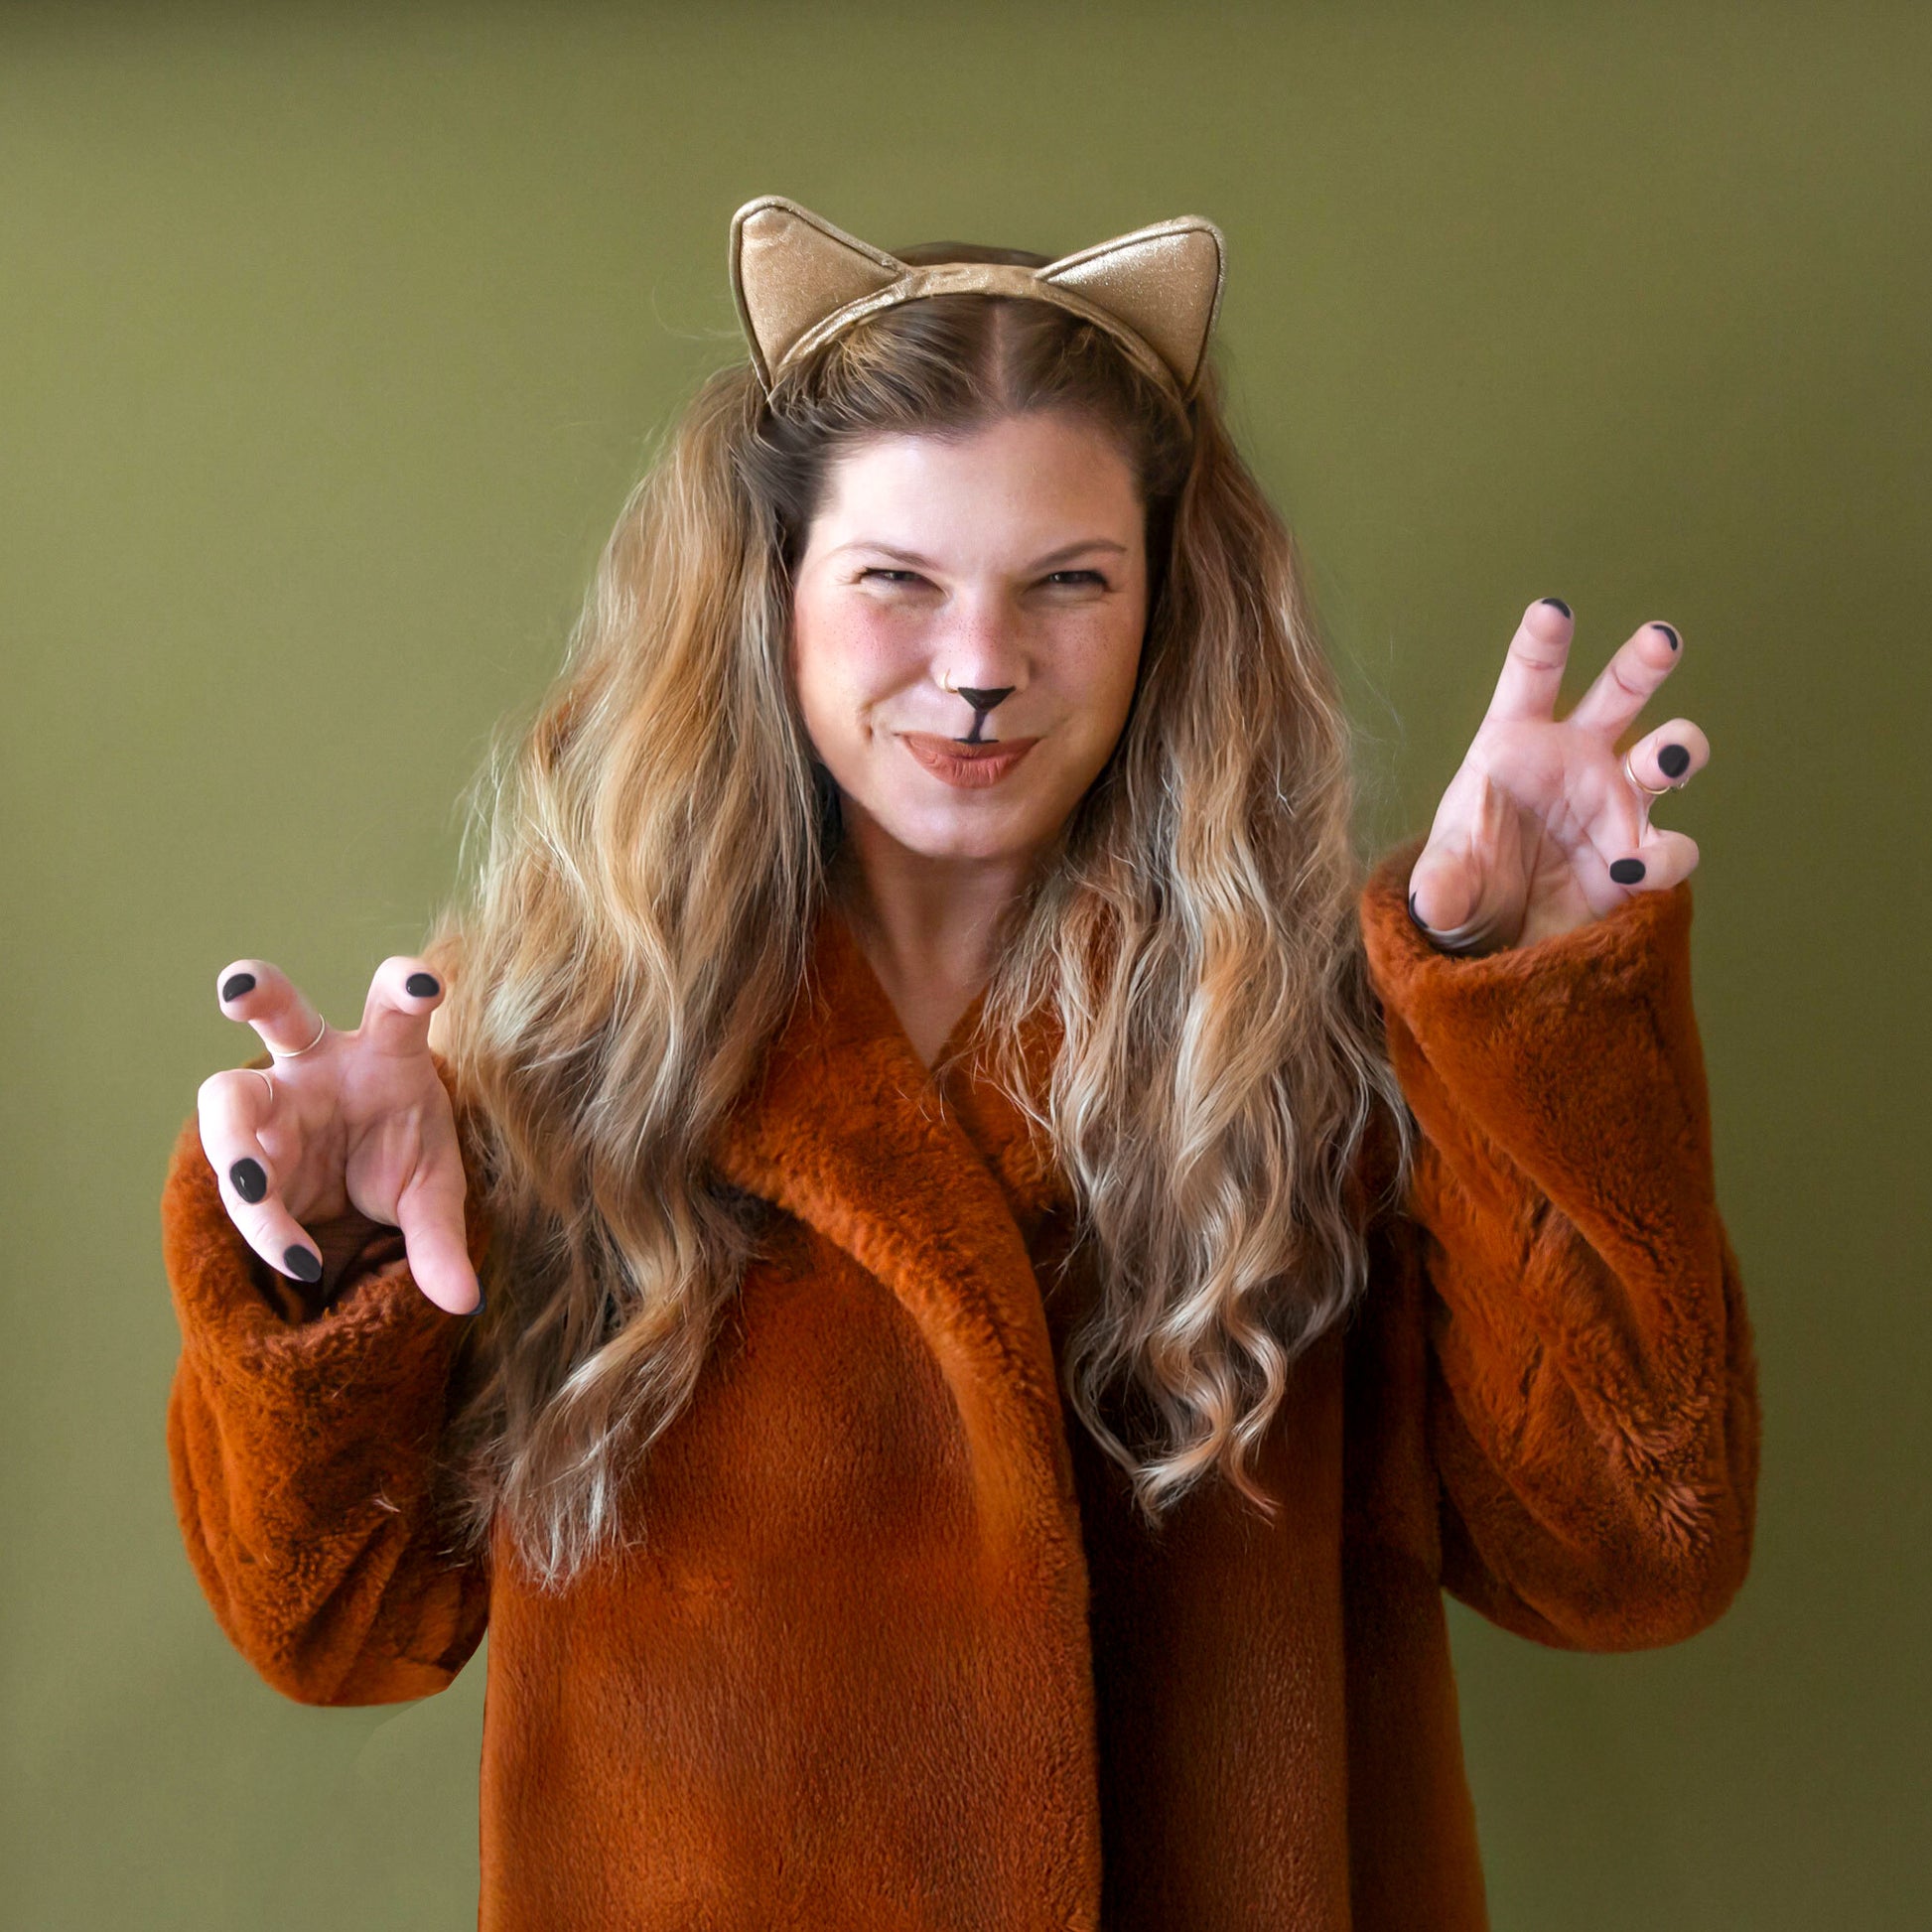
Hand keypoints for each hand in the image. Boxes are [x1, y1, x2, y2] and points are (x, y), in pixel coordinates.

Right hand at [194, 957, 478, 1313]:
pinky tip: (299, 1258)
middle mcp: (317, 1066)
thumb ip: (442, 1242)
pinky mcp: (242, 1152)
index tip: (429, 984)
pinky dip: (265, 1224)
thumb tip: (465, 1302)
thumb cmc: (402, 1163)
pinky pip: (239, 1185)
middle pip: (280, 1013)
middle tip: (238, 989)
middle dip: (258, 991)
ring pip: (228, 1100)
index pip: (395, 1010)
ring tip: (249, 1185)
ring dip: (230, 1141)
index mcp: (385, 1055)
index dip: (405, 988)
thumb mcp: (432, 1198)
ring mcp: (271, 1106)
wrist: (355, 1203)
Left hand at [1407, 598, 1706, 954]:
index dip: (1543, 643)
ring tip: (1670, 759)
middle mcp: (1576, 759)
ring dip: (1678, 749)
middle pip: (1617, 694)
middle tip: (1660, 640)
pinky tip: (1629, 873)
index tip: (1552, 611)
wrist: (1498, 938)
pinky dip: (1658, 859)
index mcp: (1515, 741)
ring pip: (1667, 756)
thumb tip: (1436, 901)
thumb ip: (1442, 884)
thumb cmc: (1467, 884)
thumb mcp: (1444, 883)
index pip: (1530, 679)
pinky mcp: (1640, 856)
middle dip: (1642, 664)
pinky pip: (1667, 849)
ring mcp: (1616, 802)